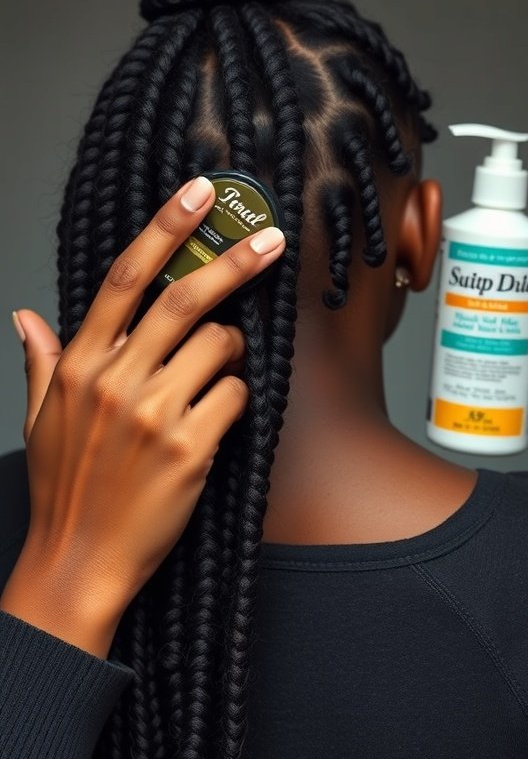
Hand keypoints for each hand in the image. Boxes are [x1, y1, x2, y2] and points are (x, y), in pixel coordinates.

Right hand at [1, 176, 285, 653]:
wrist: (78, 563)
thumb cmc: (65, 490)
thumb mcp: (40, 421)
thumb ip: (41, 361)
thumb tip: (26, 317)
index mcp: (78, 365)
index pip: (126, 278)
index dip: (165, 229)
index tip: (198, 194)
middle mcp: (115, 380)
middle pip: (184, 299)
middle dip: (234, 262)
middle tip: (270, 239)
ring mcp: (152, 414)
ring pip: (220, 346)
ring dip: (234, 348)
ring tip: (222, 366)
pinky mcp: (189, 448)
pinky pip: (235, 396)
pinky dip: (237, 396)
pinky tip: (219, 415)